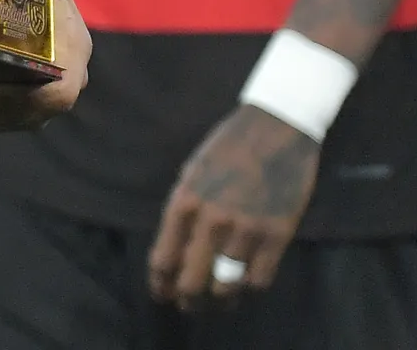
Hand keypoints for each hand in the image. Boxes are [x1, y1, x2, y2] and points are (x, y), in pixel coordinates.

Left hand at [149, 102, 319, 307]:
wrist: (274, 130)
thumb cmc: (227, 148)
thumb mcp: (192, 173)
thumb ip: (185, 211)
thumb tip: (180, 248)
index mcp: (183, 202)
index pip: (163, 257)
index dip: (160, 283)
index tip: (161, 295)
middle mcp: (211, 220)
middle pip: (192, 280)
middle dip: (187, 300)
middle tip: (188, 307)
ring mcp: (245, 230)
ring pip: (227, 285)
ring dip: (221, 301)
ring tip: (219, 304)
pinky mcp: (276, 235)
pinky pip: (259, 279)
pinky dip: (250, 290)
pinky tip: (245, 288)